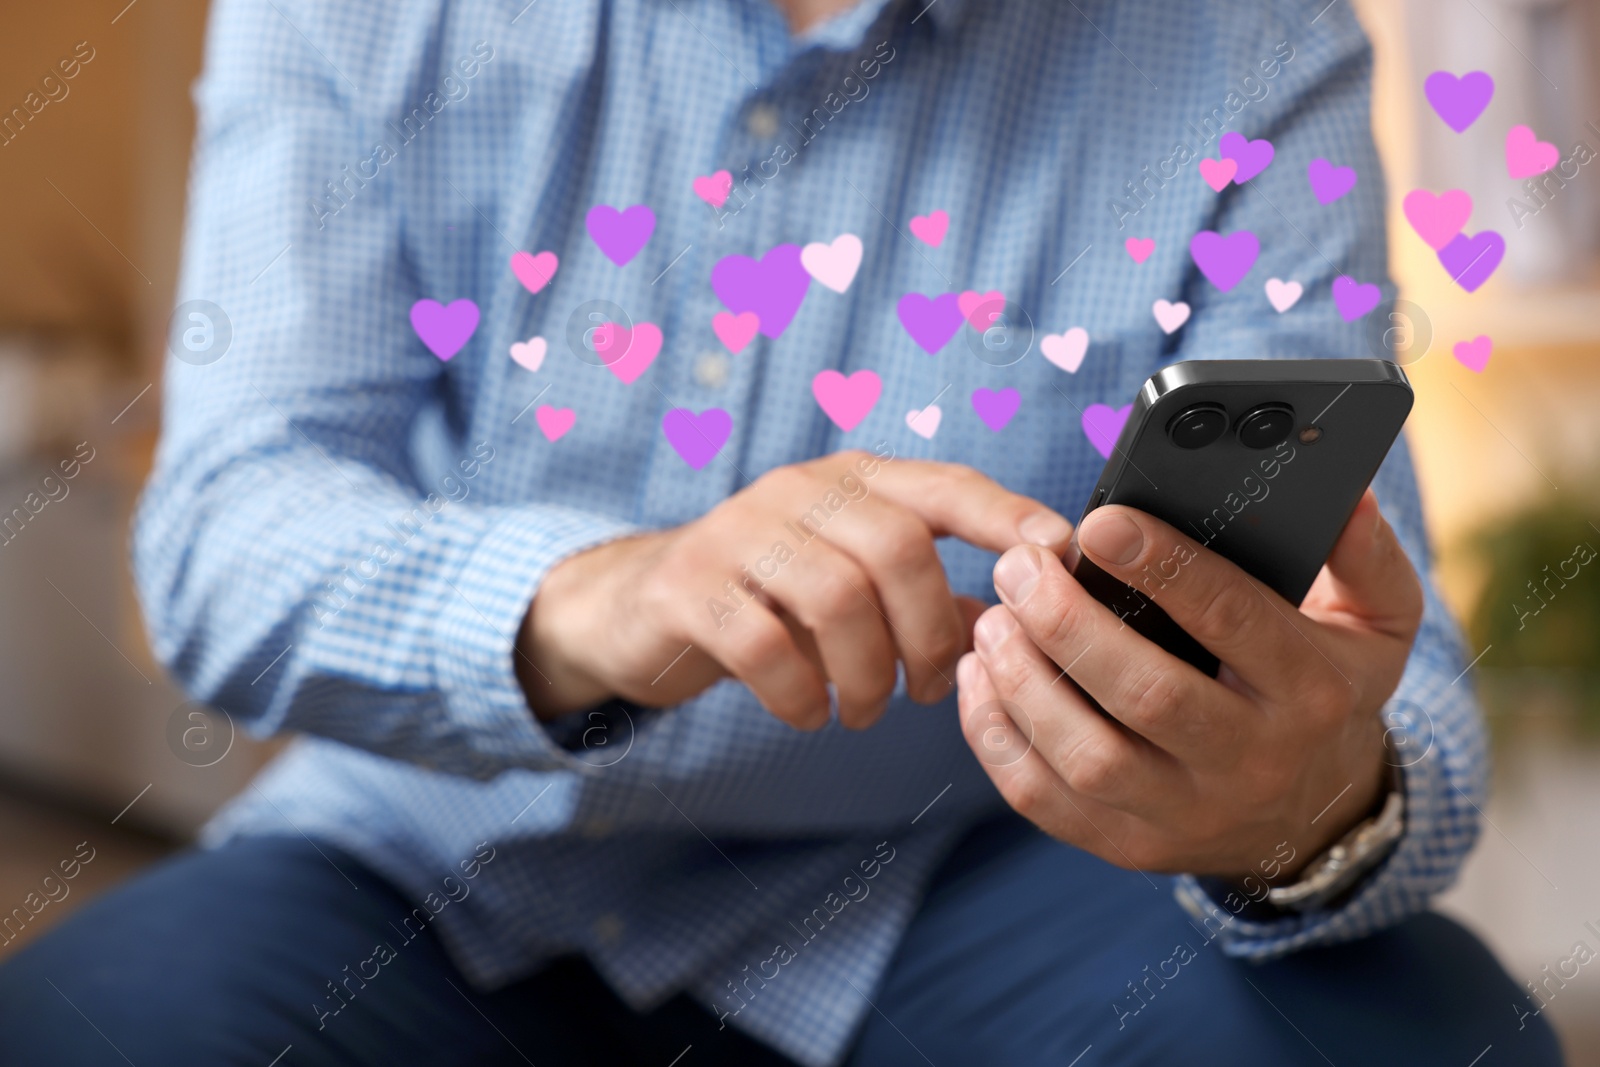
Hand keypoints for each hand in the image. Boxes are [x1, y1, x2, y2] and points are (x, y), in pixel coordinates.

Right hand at [518, 449, 1075, 729]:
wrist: (639, 605)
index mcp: (852, 481)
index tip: (1060, 557)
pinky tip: (807, 714)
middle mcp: (798, 490)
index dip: (1008, 517)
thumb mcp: (851, 581)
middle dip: (929, 636)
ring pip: (836, 597)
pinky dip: (801, 696)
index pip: (946, 485)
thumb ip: (929, 593)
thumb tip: (1026, 619)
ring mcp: (737, 532)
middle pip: (896, 548)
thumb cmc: (771, 597)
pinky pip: (764, 645)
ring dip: (868, 675)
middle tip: (928, 693)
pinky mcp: (688, 587)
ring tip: (867, 711)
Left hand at [957, 489, 1419, 878]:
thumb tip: (1346, 497)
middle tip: (1019, 568)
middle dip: (1070, 625)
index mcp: (1311, 691)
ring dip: (1024, 684)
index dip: (1163, 568)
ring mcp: (1187, 816)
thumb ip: (1364, 556)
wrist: (1317, 818)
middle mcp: (1253, 762)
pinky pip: (1044, 801)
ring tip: (992, 619)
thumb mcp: (1377, 624)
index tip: (1099, 523)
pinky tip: (979, 677)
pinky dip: (996, 739)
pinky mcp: (1129, 847)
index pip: (1234, 621)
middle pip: (1148, 696)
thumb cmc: (1328, 692)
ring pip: (1089, 758)